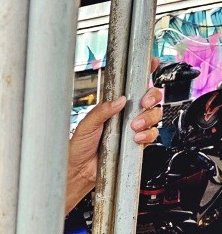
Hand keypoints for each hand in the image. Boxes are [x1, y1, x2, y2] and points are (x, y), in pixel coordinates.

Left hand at [67, 61, 163, 189]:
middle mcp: (126, 115)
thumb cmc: (79, 147)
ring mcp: (133, 128)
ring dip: (148, 118)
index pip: (132, 86)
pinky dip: (148, 135)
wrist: (80, 170)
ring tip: (133, 127)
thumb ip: (102, 111)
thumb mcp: (86, 125)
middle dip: (152, 96)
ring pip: (154, 115)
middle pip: (151, 97)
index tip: (152, 64)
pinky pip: (152, 134)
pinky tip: (136, 138)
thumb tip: (119, 100)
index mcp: (114, 106)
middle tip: (143, 103)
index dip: (145, 72)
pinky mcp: (137, 143)